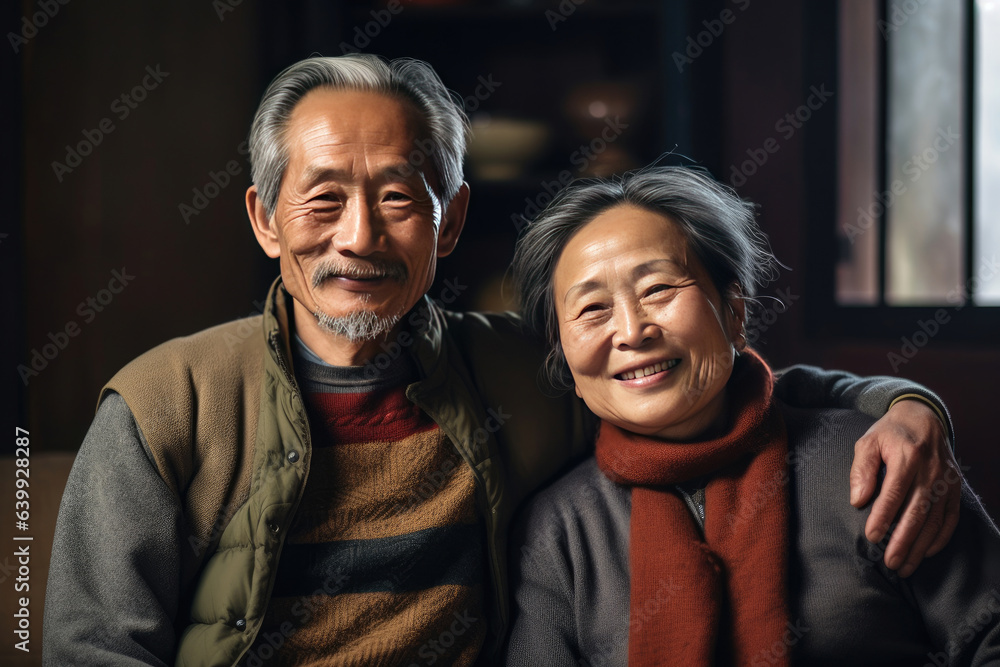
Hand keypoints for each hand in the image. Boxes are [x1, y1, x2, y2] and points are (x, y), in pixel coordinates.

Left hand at [849, 398, 961, 576]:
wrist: (923, 418)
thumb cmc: (890, 433)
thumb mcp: (868, 442)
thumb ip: (861, 469)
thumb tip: (858, 500)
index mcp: (908, 456)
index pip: (894, 492)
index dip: (883, 516)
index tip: (871, 536)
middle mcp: (931, 470)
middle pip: (917, 512)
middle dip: (903, 540)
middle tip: (890, 562)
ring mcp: (947, 480)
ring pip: (935, 520)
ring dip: (920, 546)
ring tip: (904, 565)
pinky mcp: (955, 488)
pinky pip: (951, 517)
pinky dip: (940, 538)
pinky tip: (926, 552)